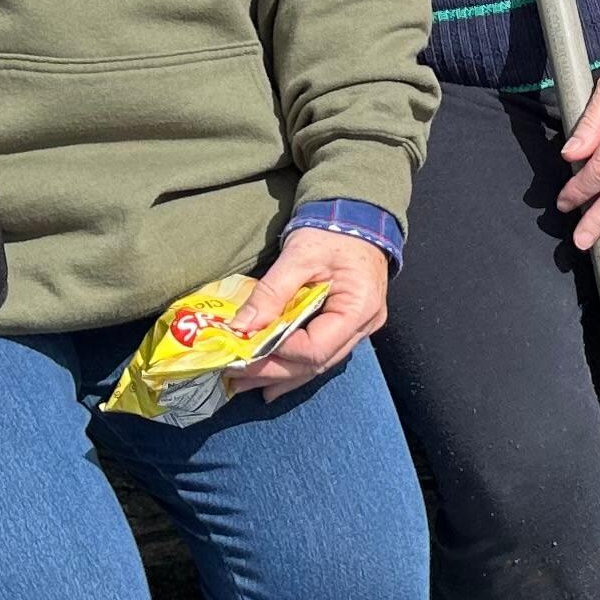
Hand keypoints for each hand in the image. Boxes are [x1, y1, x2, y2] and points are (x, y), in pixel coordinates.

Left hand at [225, 225, 390, 398]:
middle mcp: (365, 326)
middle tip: (235, 377)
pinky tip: (272, 382)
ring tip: (244, 385)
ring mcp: (360, 328)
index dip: (279, 352)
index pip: (315, 348)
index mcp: (359, 308)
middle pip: (316, 364)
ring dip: (280, 375)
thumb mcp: (299, 256)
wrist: (359, 214)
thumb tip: (240, 327)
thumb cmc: (332, 231)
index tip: (245, 348)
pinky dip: (293, 366)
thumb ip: (271, 293)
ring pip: (318, 364)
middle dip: (272, 372)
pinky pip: (321, 353)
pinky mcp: (348, 325)